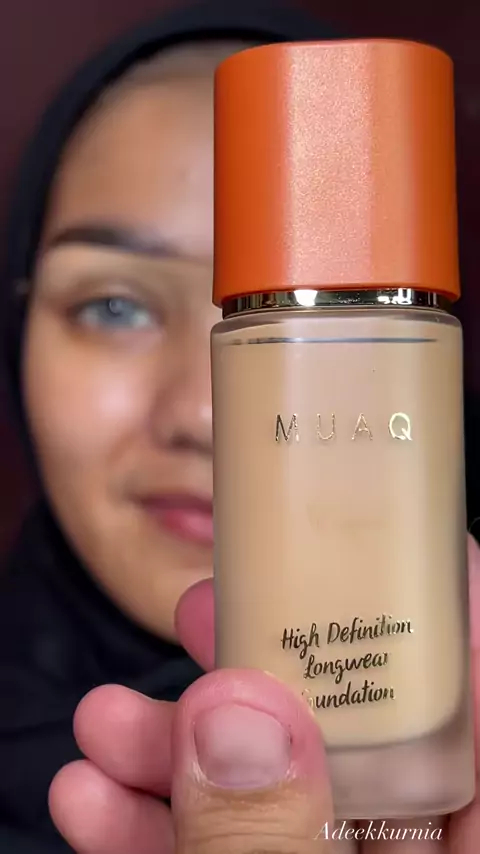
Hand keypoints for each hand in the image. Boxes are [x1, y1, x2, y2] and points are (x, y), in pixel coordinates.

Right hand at [49, 538, 479, 851]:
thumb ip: (270, 845)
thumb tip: (236, 710)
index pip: (474, 720)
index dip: (447, 623)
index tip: (387, 544)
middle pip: (354, 741)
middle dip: (263, 672)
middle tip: (199, 612)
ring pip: (270, 797)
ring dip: (178, 756)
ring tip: (102, 722)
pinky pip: (222, 852)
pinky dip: (156, 828)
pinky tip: (92, 801)